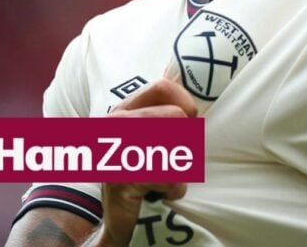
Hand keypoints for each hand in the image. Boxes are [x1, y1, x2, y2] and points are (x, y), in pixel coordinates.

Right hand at [93, 78, 198, 246]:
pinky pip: (171, 178)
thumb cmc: (141, 174)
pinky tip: (158, 193)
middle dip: (185, 143)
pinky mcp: (122, 178)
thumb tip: (191, 98)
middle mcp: (115, 123)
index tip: (186, 125)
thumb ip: (164, 112)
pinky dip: (174, 190)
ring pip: (177, 148)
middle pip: (177, 117)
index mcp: (125, 108)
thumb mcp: (148, 135)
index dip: (185, 105)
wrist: (119, 219)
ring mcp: (116, 149)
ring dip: (179, 169)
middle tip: (170, 160)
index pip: (163, 87)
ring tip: (163, 178)